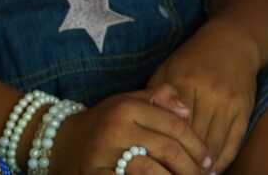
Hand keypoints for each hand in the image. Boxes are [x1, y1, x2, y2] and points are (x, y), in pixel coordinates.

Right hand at [50, 85, 211, 174]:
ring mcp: (104, 154)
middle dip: (191, 166)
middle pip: (167, 148)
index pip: (174, 126)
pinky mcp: (95, 174)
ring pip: (151, 170)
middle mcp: (117, 128)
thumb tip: (187, 111)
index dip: (196, 145)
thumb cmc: (102, 121)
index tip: (209, 160)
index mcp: (128, 108)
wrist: (58, 142)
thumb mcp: (127, 101)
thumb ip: (159, 99)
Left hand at [147, 20, 260, 171]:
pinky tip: (212, 171)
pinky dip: (222, 161)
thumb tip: (141, 128)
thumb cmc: (193, 59)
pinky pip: (234, 142)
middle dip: (182, 163)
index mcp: (185, 84)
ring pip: (214, 145)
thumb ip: (155, 97)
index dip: (163, 149)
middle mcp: (210, 95)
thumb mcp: (168, 70)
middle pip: (193, 139)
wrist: (233, 41)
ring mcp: (230, 104)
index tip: (153, 166)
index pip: (171, 126)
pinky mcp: (245, 110)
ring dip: (202, 167)